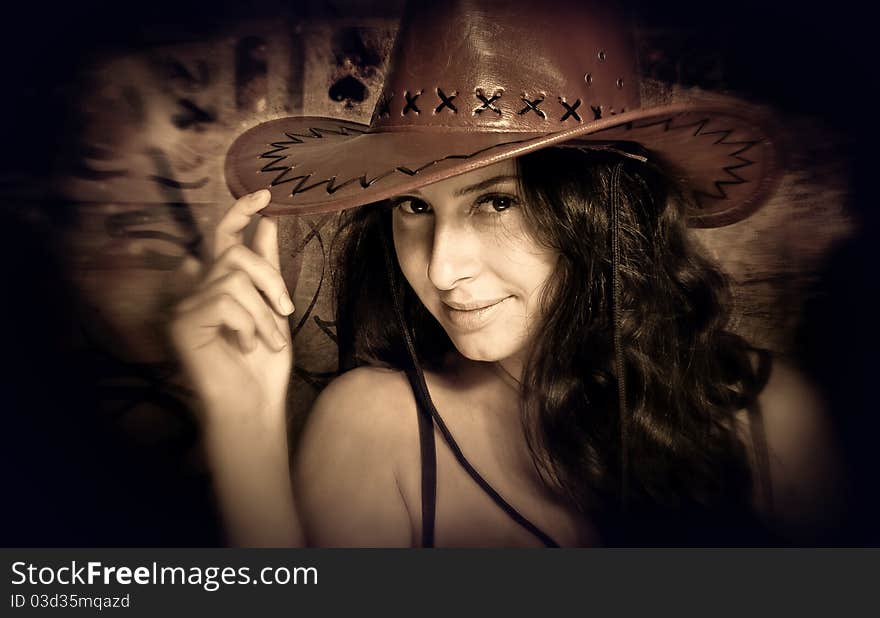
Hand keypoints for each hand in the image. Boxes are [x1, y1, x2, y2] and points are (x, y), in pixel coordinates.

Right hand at [169, 190, 294, 424]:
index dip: (239, 211)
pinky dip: (247, 325)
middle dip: (270, 280)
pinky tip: (245, 347)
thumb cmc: (264, 364)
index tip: (266, 192)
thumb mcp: (274, 308)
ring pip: (235, 280)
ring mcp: (186, 306)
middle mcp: (197, 290)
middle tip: (285, 311)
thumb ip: (267, 266)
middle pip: (235, 255)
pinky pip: (225, 302)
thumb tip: (268, 221)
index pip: (223, 237)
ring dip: (263, 312)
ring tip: (267, 340)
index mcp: (218, 284)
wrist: (255, 406)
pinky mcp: (182, 323)